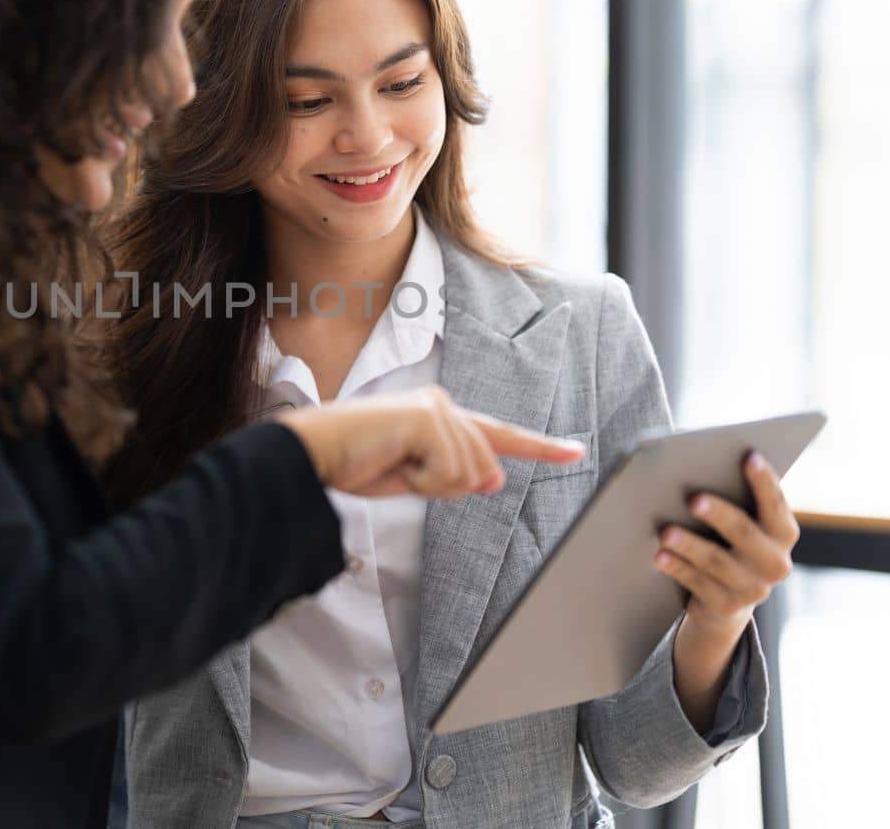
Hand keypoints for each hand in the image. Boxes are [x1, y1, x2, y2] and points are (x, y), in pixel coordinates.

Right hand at [277, 385, 586, 499]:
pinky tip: (394, 461)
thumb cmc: (354, 463)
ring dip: (431, 483)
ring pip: (470, 471)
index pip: (499, 434)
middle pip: (484, 466)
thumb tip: (495, 479)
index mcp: (441, 415)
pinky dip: (422, 480)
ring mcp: (438, 408)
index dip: (540, 446)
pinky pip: (449, 471)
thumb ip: (455, 476)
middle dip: (447, 485)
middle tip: (400, 473)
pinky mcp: (428, 418)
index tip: (575, 451)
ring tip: (393, 465)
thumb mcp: (414, 478)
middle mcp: (444, 404)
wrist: (314, 452)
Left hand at [655, 451, 799, 641]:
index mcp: (783, 533)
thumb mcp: (741, 524)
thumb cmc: (729, 543)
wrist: (725, 601)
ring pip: (716, 561)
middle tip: (693, 498)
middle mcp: (775, 563)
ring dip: (689, 544)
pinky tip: (659, 555)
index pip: (776, 503)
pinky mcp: (726, 606)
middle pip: (744, 533)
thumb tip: (699, 465)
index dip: (764, 480)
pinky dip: (676, 567)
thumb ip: (736, 499)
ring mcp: (752, 588)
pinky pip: (697, 583)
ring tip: (665, 530)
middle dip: (719, 514)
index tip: (748, 456)